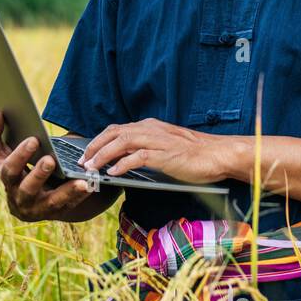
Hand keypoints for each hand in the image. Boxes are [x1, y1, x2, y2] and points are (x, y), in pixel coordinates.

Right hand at [0, 110, 94, 221]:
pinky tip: (89, 185)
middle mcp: (18, 198)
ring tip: (80, 181)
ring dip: (66, 192)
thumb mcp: (1, 153)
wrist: (27, 196)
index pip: (9, 170)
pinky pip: (68, 205)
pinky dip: (79, 196)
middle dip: (38, 175)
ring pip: (51, 202)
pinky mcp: (55, 213)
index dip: (20, 156)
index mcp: (4, 182)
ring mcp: (38, 208)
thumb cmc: (14, 167)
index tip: (34, 139)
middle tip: (50, 160)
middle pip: (27, 189)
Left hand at [79, 118, 232, 184]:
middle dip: (95, 147)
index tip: (86, 152)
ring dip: (103, 155)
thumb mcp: (165, 147)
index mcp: (149, 126)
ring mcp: (158, 140)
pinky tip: (113, 174)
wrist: (218, 154)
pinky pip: (138, 157)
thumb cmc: (194, 154)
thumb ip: (146, 149)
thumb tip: (124, 161)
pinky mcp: (165, 154)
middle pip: (114, 133)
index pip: (117, 129)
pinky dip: (123, 164)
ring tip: (91, 168)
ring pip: (122, 142)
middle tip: (82, 161)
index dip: (98, 140)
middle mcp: (150, 129)